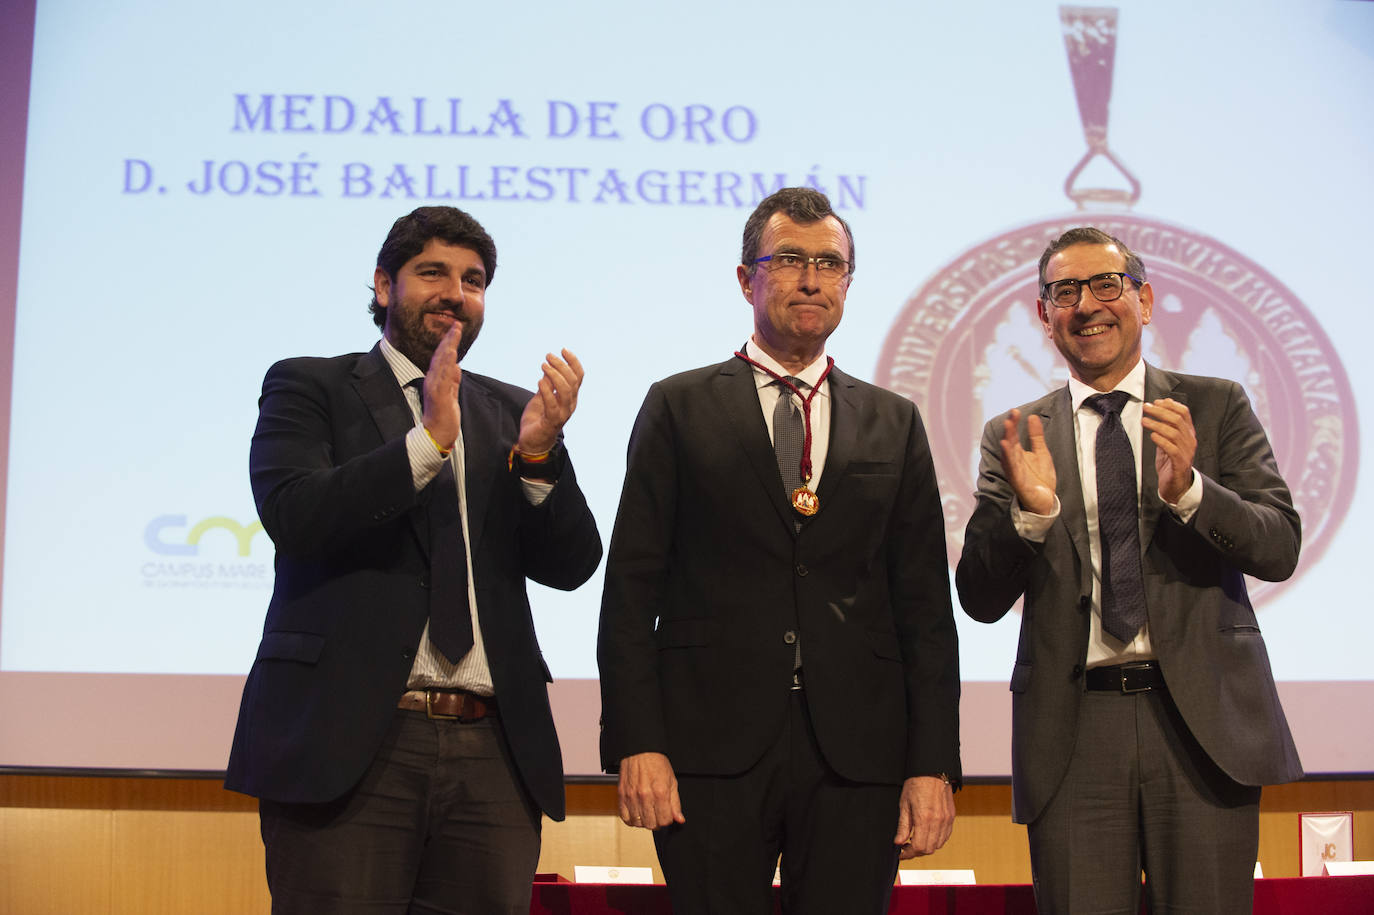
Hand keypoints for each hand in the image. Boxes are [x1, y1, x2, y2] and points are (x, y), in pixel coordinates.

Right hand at [421, 323, 463, 449]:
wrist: (437, 434)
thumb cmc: (444, 415)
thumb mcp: (451, 393)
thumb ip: (453, 380)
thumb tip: (456, 366)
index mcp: (437, 379)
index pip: (443, 357)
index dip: (449, 342)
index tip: (456, 328)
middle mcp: (433, 380)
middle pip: (441, 356)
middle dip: (449, 340)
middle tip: (456, 325)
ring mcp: (435, 388)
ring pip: (441, 364)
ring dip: (448, 348)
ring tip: (454, 335)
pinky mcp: (438, 396)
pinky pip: (443, 378)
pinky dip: (447, 367)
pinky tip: (452, 357)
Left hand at [516, 349, 583, 454]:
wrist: (532, 443)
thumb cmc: (538, 420)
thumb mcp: (541, 397)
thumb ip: (547, 384)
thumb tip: (549, 367)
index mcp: (570, 397)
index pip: (578, 377)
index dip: (573, 362)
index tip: (563, 350)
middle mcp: (570, 404)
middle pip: (572, 381)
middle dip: (561, 365)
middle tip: (548, 356)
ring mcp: (563, 413)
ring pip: (565, 390)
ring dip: (554, 375)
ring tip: (543, 365)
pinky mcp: (552, 421)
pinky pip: (552, 404)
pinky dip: (547, 391)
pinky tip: (539, 381)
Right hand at [617, 752, 684, 829]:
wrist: (640, 752)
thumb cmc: (656, 764)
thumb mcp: (672, 781)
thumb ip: (676, 803)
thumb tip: (679, 819)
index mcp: (660, 792)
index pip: (665, 820)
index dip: (668, 819)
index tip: (666, 814)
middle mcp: (645, 796)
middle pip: (651, 824)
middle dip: (657, 822)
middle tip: (657, 813)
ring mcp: (632, 797)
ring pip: (638, 823)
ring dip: (644, 821)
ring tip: (647, 812)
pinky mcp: (622, 796)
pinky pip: (625, 817)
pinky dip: (631, 819)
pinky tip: (637, 813)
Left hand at [893, 775, 954, 858]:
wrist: (932, 771)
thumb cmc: (916, 784)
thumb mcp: (904, 804)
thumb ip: (903, 826)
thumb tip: (898, 843)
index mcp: (924, 818)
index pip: (918, 847)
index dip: (908, 853)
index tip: (901, 852)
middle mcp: (938, 821)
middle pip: (929, 849)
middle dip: (916, 851)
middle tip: (906, 846)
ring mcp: (947, 820)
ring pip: (938, 845)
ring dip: (927, 846)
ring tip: (916, 840)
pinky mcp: (951, 817)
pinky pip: (945, 836)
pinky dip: (936, 840)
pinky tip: (927, 834)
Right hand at [999, 409, 1055, 514]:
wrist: (1045, 501)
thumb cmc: (1040, 478)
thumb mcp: (1042, 452)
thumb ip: (1036, 436)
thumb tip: (1032, 416)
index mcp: (1018, 454)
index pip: (1014, 435)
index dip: (1014, 424)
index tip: (1015, 411)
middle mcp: (1014, 462)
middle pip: (1009, 444)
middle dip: (1009, 432)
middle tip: (1011, 418)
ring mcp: (1015, 473)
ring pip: (1008, 457)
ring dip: (1006, 446)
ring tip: (1006, 434)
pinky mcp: (1019, 484)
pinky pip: (1012, 472)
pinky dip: (1009, 462)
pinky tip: (1007, 452)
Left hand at [1143, 397, 1195, 503]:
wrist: (1176, 486)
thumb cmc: (1171, 462)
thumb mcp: (1168, 441)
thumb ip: (1166, 426)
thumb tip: (1161, 407)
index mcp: (1188, 433)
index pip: (1184, 413)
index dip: (1171, 405)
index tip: (1156, 402)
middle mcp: (1190, 441)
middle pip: (1178, 420)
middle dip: (1160, 412)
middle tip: (1146, 408)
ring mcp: (1187, 452)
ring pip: (1174, 433)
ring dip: (1157, 425)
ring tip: (1144, 421)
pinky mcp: (1180, 463)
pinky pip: (1172, 449)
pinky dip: (1161, 440)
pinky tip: (1152, 436)